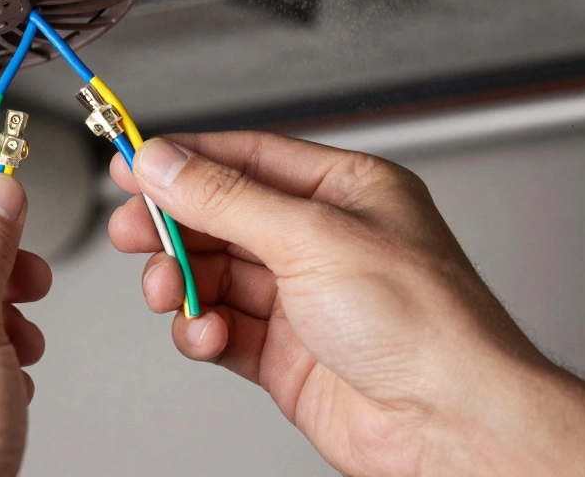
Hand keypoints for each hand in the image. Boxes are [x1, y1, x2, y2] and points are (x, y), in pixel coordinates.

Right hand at [110, 132, 584, 476]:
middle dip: (173, 225)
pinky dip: (201, 330)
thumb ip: (226, 199)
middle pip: (221, 217)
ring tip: (170, 293)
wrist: (451, 425)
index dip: (185, 159)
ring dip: (183, 283)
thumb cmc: (427, 326)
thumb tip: (165, 163)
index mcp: (345, 192)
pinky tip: (207, 333)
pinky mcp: (285, 354)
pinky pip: (220, 328)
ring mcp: (302, 300)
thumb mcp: (311, 238)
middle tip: (133, 231)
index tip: (133, 162)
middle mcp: (322, 241)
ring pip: (213, 275)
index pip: (247, 159)